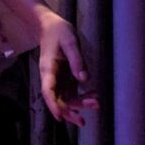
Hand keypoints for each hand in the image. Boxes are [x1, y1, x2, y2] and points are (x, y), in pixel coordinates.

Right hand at [35, 9, 99, 127]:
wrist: (50, 27)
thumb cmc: (59, 32)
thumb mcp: (69, 41)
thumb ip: (76, 60)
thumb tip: (84, 79)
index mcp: (48, 69)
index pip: (48, 91)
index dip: (53, 105)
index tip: (60, 117)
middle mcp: (51, 78)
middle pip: (58, 100)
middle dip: (71, 110)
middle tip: (86, 117)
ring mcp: (57, 80)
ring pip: (65, 100)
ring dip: (79, 105)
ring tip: (96, 103)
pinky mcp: (64, 79)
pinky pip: (71, 93)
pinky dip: (82, 97)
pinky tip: (94, 95)